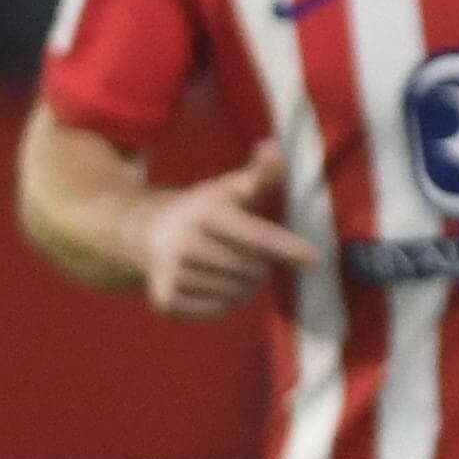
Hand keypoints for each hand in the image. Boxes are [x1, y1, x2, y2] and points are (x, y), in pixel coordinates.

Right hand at [136, 144, 317, 318]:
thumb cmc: (201, 211)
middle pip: (251, 270)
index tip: (315, 259)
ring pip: (237, 294)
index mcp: (204, 212)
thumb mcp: (227, 190)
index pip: (254, 235)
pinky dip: (225, 302)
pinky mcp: (165, 300)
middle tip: (250, 255)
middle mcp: (185, 243)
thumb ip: (257, 175)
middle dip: (260, 266)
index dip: (286, 247)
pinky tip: (213, 282)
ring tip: (229, 267)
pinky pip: (218, 310)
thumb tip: (275, 147)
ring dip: (244, 286)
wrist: (143, 232)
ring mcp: (172, 273)